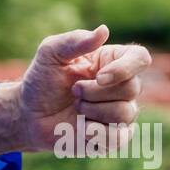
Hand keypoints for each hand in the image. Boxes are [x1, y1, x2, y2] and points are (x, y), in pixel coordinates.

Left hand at [0, 24, 150, 156]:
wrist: (29, 115)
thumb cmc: (42, 80)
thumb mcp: (50, 54)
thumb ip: (75, 41)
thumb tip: (104, 30)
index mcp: (111, 61)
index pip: (140, 57)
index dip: (125, 68)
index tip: (99, 76)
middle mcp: (122, 86)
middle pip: (132, 88)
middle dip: (95, 92)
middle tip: (73, 91)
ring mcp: (121, 113)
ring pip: (125, 114)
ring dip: (91, 111)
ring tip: (76, 107)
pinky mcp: (114, 137)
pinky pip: (118, 138)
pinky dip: (94, 132)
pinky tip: (80, 127)